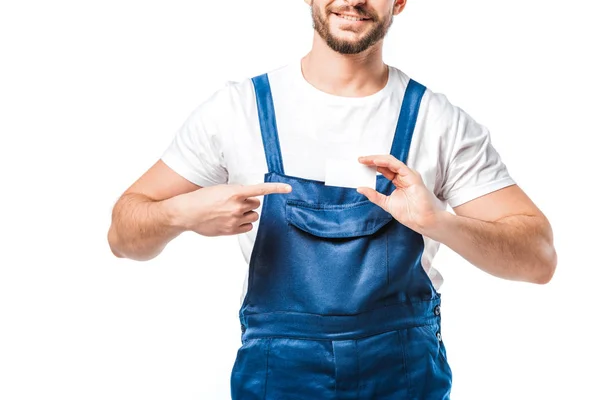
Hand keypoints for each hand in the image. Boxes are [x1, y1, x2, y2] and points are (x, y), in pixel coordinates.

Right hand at [168, 182, 291, 236]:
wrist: (186, 212)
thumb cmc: (201, 198)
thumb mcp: (220, 189)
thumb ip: (236, 192)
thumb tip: (248, 197)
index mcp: (234, 192)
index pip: (260, 189)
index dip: (276, 188)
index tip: (289, 188)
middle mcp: (237, 206)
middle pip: (256, 204)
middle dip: (249, 202)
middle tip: (235, 202)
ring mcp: (235, 220)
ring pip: (253, 215)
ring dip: (247, 213)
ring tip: (232, 211)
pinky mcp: (231, 230)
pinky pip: (248, 226)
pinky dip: (244, 223)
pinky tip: (232, 220)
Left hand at [357, 155, 444, 233]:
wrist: (422, 220)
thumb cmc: (410, 214)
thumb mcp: (386, 203)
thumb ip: (374, 195)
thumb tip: (360, 188)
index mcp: (399, 181)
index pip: (384, 169)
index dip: (372, 166)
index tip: (360, 165)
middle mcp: (404, 176)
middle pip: (386, 163)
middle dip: (372, 160)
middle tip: (360, 159)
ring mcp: (408, 174)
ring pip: (390, 161)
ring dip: (377, 159)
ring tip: (365, 159)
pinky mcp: (412, 175)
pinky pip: (397, 165)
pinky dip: (385, 162)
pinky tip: (375, 162)